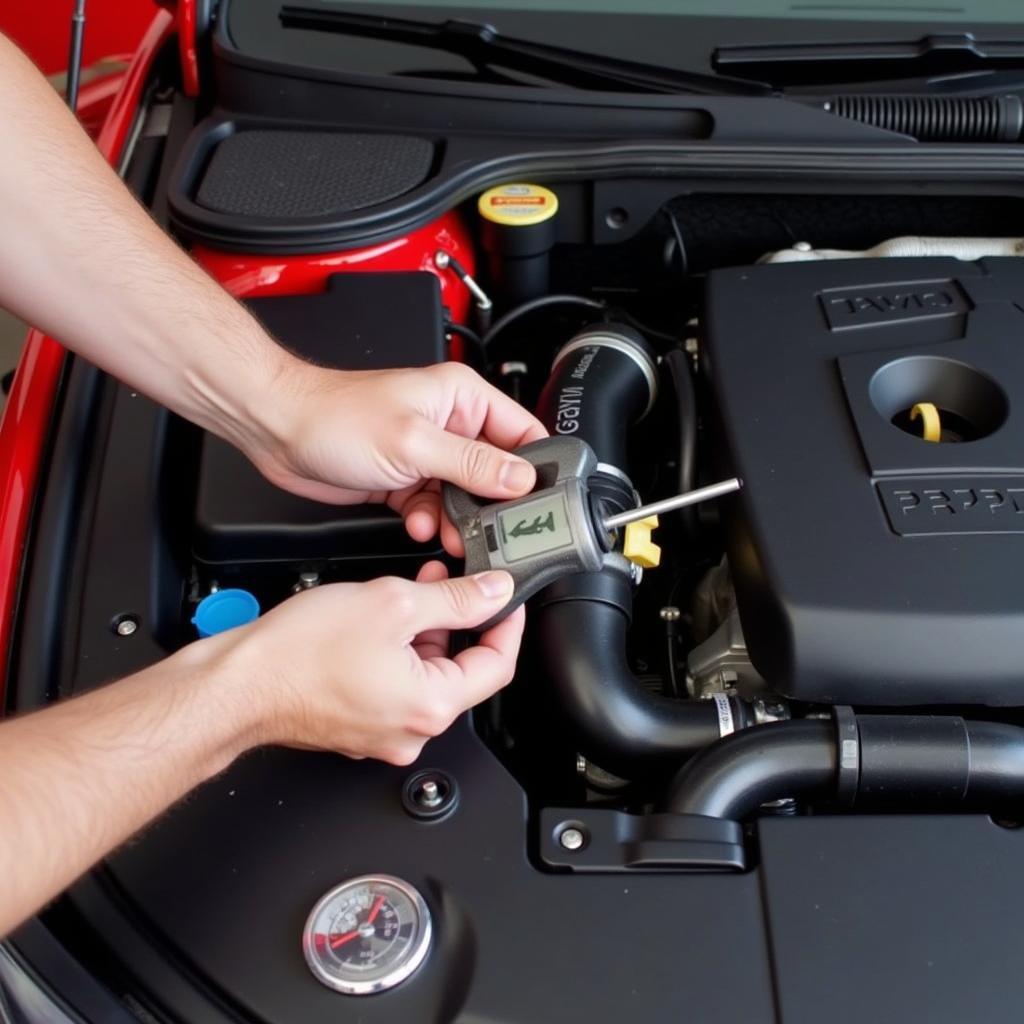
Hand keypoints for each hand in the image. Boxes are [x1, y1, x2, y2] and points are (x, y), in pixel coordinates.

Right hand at [210, 562, 523, 765]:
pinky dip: (397, 652)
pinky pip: (395, 686)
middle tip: (448, 583)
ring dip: (424, 632)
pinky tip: (380, 622)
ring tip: (406, 593)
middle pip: (460, 669)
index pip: (498, 666)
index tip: (507, 599)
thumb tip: (494, 594)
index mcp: (431, 706)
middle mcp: (412, 730)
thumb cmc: (299, 654)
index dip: (507, 625)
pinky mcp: (359, 726)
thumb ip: (455, 598)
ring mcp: (383, 733)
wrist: (238, 684)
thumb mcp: (393, 603)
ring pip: (425, 675)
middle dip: (458, 621)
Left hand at [249, 361, 546, 552]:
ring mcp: (429, 453)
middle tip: (493, 528)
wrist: (279, 431)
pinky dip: (431, 521)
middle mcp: (450, 424)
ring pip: (466, 497)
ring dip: (459, 519)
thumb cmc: (335, 416)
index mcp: (462, 399)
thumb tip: (519, 479)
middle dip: (493, 504)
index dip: (536, 468)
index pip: (522, 433)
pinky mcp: (407, 479)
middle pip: (496, 472)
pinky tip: (419, 523)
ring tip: (450, 531)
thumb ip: (471, 463)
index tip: (540, 501)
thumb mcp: (413, 442)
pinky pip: (436, 507)